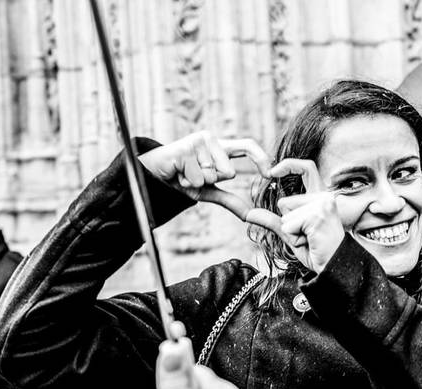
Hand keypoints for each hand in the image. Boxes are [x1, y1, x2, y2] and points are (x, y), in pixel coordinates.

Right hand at [138, 131, 283, 236]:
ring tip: (183, 175)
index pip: (246, 146)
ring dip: (196, 183)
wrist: (152, 175)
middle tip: (192, 176)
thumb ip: (230, 200)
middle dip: (211, 182)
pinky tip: (176, 174)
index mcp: (219, 147)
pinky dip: (185, 182)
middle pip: (228, 172)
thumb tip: (250, 216)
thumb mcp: (208, 191)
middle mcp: (211, 139)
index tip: (269, 174)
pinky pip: (196, 177)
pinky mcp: (185, 149)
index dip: (261, 158)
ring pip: (211, 175)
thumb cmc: (181, 180)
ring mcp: (198, 142)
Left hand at [268, 158, 344, 273]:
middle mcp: (324, 197)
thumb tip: (249, 214)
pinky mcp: (317, 215)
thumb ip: (272, 220)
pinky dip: (294, 236)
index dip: (288, 165)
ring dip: (292, 232)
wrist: (334, 266)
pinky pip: (289, 225)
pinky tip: (311, 241)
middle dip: (287, 222)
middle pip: (285, 202)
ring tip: (310, 239)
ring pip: (285, 215)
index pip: (307, 168)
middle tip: (306, 236)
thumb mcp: (291, 233)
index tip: (271, 172)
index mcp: (320, 196)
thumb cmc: (316, 250)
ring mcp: (322, 204)